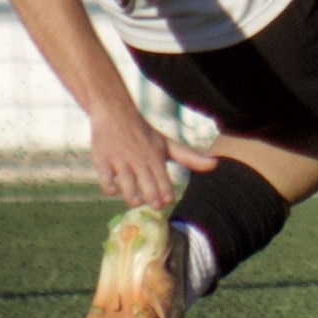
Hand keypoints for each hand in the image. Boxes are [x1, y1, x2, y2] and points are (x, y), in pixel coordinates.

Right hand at [89, 102, 215, 210]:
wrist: (115, 112)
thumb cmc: (145, 134)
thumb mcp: (167, 144)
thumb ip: (190, 157)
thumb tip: (216, 165)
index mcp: (155, 156)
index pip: (163, 180)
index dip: (165, 192)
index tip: (167, 199)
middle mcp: (138, 159)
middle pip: (146, 185)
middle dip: (151, 197)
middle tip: (154, 204)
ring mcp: (119, 160)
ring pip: (126, 185)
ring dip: (131, 196)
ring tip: (136, 200)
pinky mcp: (101, 161)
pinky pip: (105, 179)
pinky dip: (109, 186)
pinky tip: (113, 189)